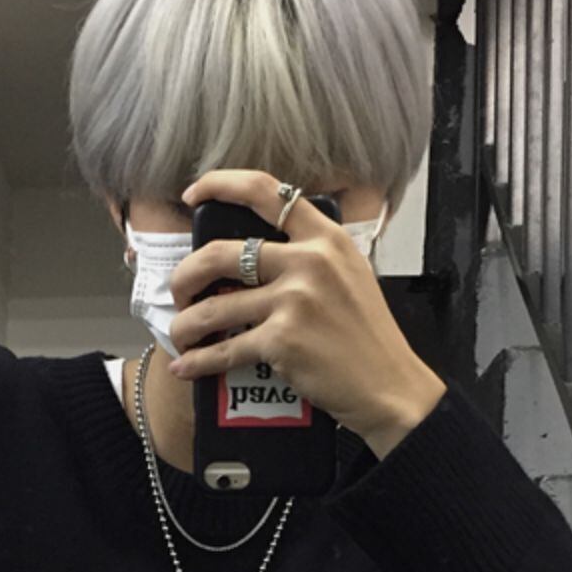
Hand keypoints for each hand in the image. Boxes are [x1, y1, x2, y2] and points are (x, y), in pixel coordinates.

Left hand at [167, 169, 447, 446]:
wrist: (389, 386)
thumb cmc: (367, 337)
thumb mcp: (350, 276)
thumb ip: (310, 257)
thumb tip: (255, 257)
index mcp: (326, 239)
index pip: (265, 192)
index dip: (220, 184)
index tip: (193, 196)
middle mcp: (308, 262)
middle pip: (220, 253)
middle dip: (186, 275)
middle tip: (182, 293)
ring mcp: (294, 300)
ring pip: (213, 307)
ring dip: (186, 325)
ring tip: (182, 335)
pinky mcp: (282, 341)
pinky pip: (224, 350)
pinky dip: (199, 362)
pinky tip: (186, 367)